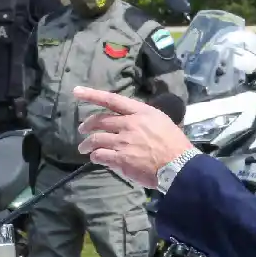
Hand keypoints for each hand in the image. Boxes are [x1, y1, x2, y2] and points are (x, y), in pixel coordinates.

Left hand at [73, 86, 192, 187]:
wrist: (178, 165)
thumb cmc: (173, 143)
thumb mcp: (160, 120)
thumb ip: (142, 118)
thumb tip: (128, 118)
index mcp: (140, 112)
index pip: (111, 100)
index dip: (92, 95)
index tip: (77, 91)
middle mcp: (129, 124)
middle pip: (100, 121)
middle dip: (87, 125)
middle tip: (82, 130)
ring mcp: (123, 142)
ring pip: (96, 139)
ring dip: (87, 144)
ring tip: (83, 148)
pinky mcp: (121, 159)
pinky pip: (100, 155)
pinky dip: (95, 156)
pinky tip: (96, 158)